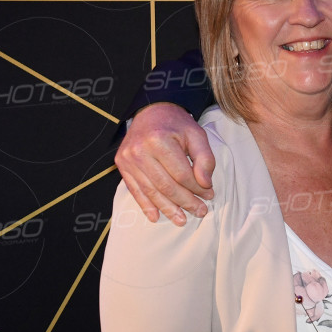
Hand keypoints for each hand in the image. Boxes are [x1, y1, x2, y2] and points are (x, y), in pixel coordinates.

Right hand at [114, 103, 214, 224]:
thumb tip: (205, 184)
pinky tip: (156, 217)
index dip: (197, 188)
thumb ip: (205, 158)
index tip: (210, 195)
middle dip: (185, 202)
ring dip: (167, 209)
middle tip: (200, 212)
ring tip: (182, 220)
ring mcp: (128, 159)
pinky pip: (135, 190)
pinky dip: (146, 206)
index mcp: (159, 141)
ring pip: (151, 191)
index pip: (182, 174)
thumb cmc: (177, 124)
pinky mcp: (122, 165)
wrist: (151, 111)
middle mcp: (140, 151)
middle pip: (166, 186)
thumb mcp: (197, 134)